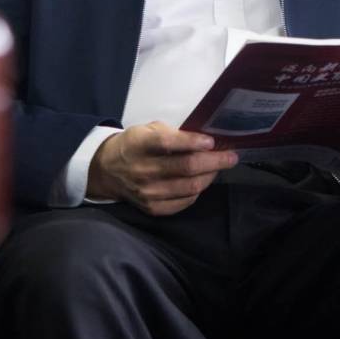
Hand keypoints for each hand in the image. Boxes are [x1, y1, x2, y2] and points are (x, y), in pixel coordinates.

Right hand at [87, 121, 237, 214]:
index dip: (193, 142)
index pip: (169, 143)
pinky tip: (203, 180)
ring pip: (190, 187)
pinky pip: (184, 202)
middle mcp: (143, 170)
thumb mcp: (147, 129)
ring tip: (220, 167)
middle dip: (214, 161)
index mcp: (140, 145)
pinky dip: (198, 191)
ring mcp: (148, 193)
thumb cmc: (134, 144)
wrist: (107, 170)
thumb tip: (204, 140)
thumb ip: (173, 133)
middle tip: (231, 156)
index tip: (212, 141)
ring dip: (210, 176)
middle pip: (186, 168)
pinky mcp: (153, 208)